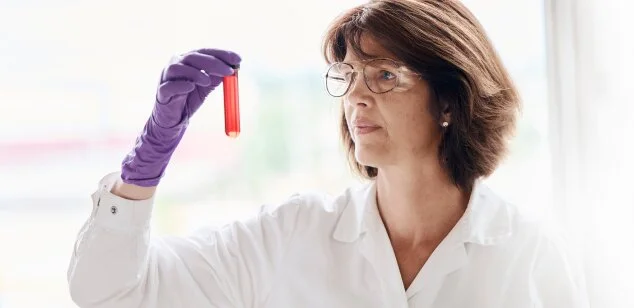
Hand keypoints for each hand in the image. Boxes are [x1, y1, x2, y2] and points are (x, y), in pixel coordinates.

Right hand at [120, 48, 241, 186]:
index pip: (205, 51)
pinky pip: (168, 87)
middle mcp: (175, 64)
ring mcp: (166, 78)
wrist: (174, 119)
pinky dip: (180, 85)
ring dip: (195, 72)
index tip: (238, 59)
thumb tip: (235, 66)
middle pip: (192, 57)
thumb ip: (218, 75)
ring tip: (207, 81)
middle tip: (229, 71)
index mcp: (187, 60)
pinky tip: (190, 87)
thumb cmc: (190, 98)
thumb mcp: (207, 85)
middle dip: (213, 63)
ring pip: (177, 68)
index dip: (222, 54)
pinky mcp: (161, 93)